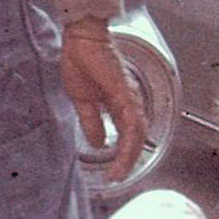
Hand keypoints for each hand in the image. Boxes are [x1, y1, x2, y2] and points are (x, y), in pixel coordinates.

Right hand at [60, 25, 148, 182]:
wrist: (80, 40)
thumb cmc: (81, 62)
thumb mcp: (81, 99)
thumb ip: (91, 121)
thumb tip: (98, 143)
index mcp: (119, 105)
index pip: (128, 136)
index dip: (123, 155)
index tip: (112, 173)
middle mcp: (129, 103)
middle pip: (137, 139)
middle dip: (128, 161)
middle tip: (117, 178)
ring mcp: (129, 99)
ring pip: (138, 134)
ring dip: (130, 156)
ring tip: (118, 172)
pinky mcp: (125, 94)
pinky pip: (132, 123)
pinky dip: (130, 141)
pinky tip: (121, 153)